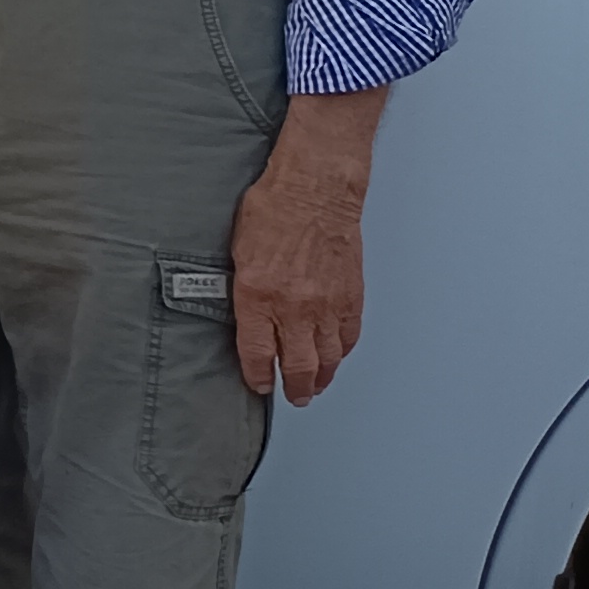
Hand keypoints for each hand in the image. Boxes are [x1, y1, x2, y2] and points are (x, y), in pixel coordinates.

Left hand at [230, 141, 370, 405]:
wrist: (315, 190)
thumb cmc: (271, 211)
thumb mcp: (237, 254)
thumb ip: (243, 292)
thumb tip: (247, 317)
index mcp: (257, 296)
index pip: (257, 353)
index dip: (258, 375)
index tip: (259, 384)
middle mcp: (294, 306)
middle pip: (298, 365)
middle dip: (295, 388)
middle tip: (294, 398)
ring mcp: (326, 304)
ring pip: (327, 357)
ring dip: (322, 377)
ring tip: (315, 386)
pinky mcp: (350, 296)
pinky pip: (348, 336)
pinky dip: (342, 352)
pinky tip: (336, 357)